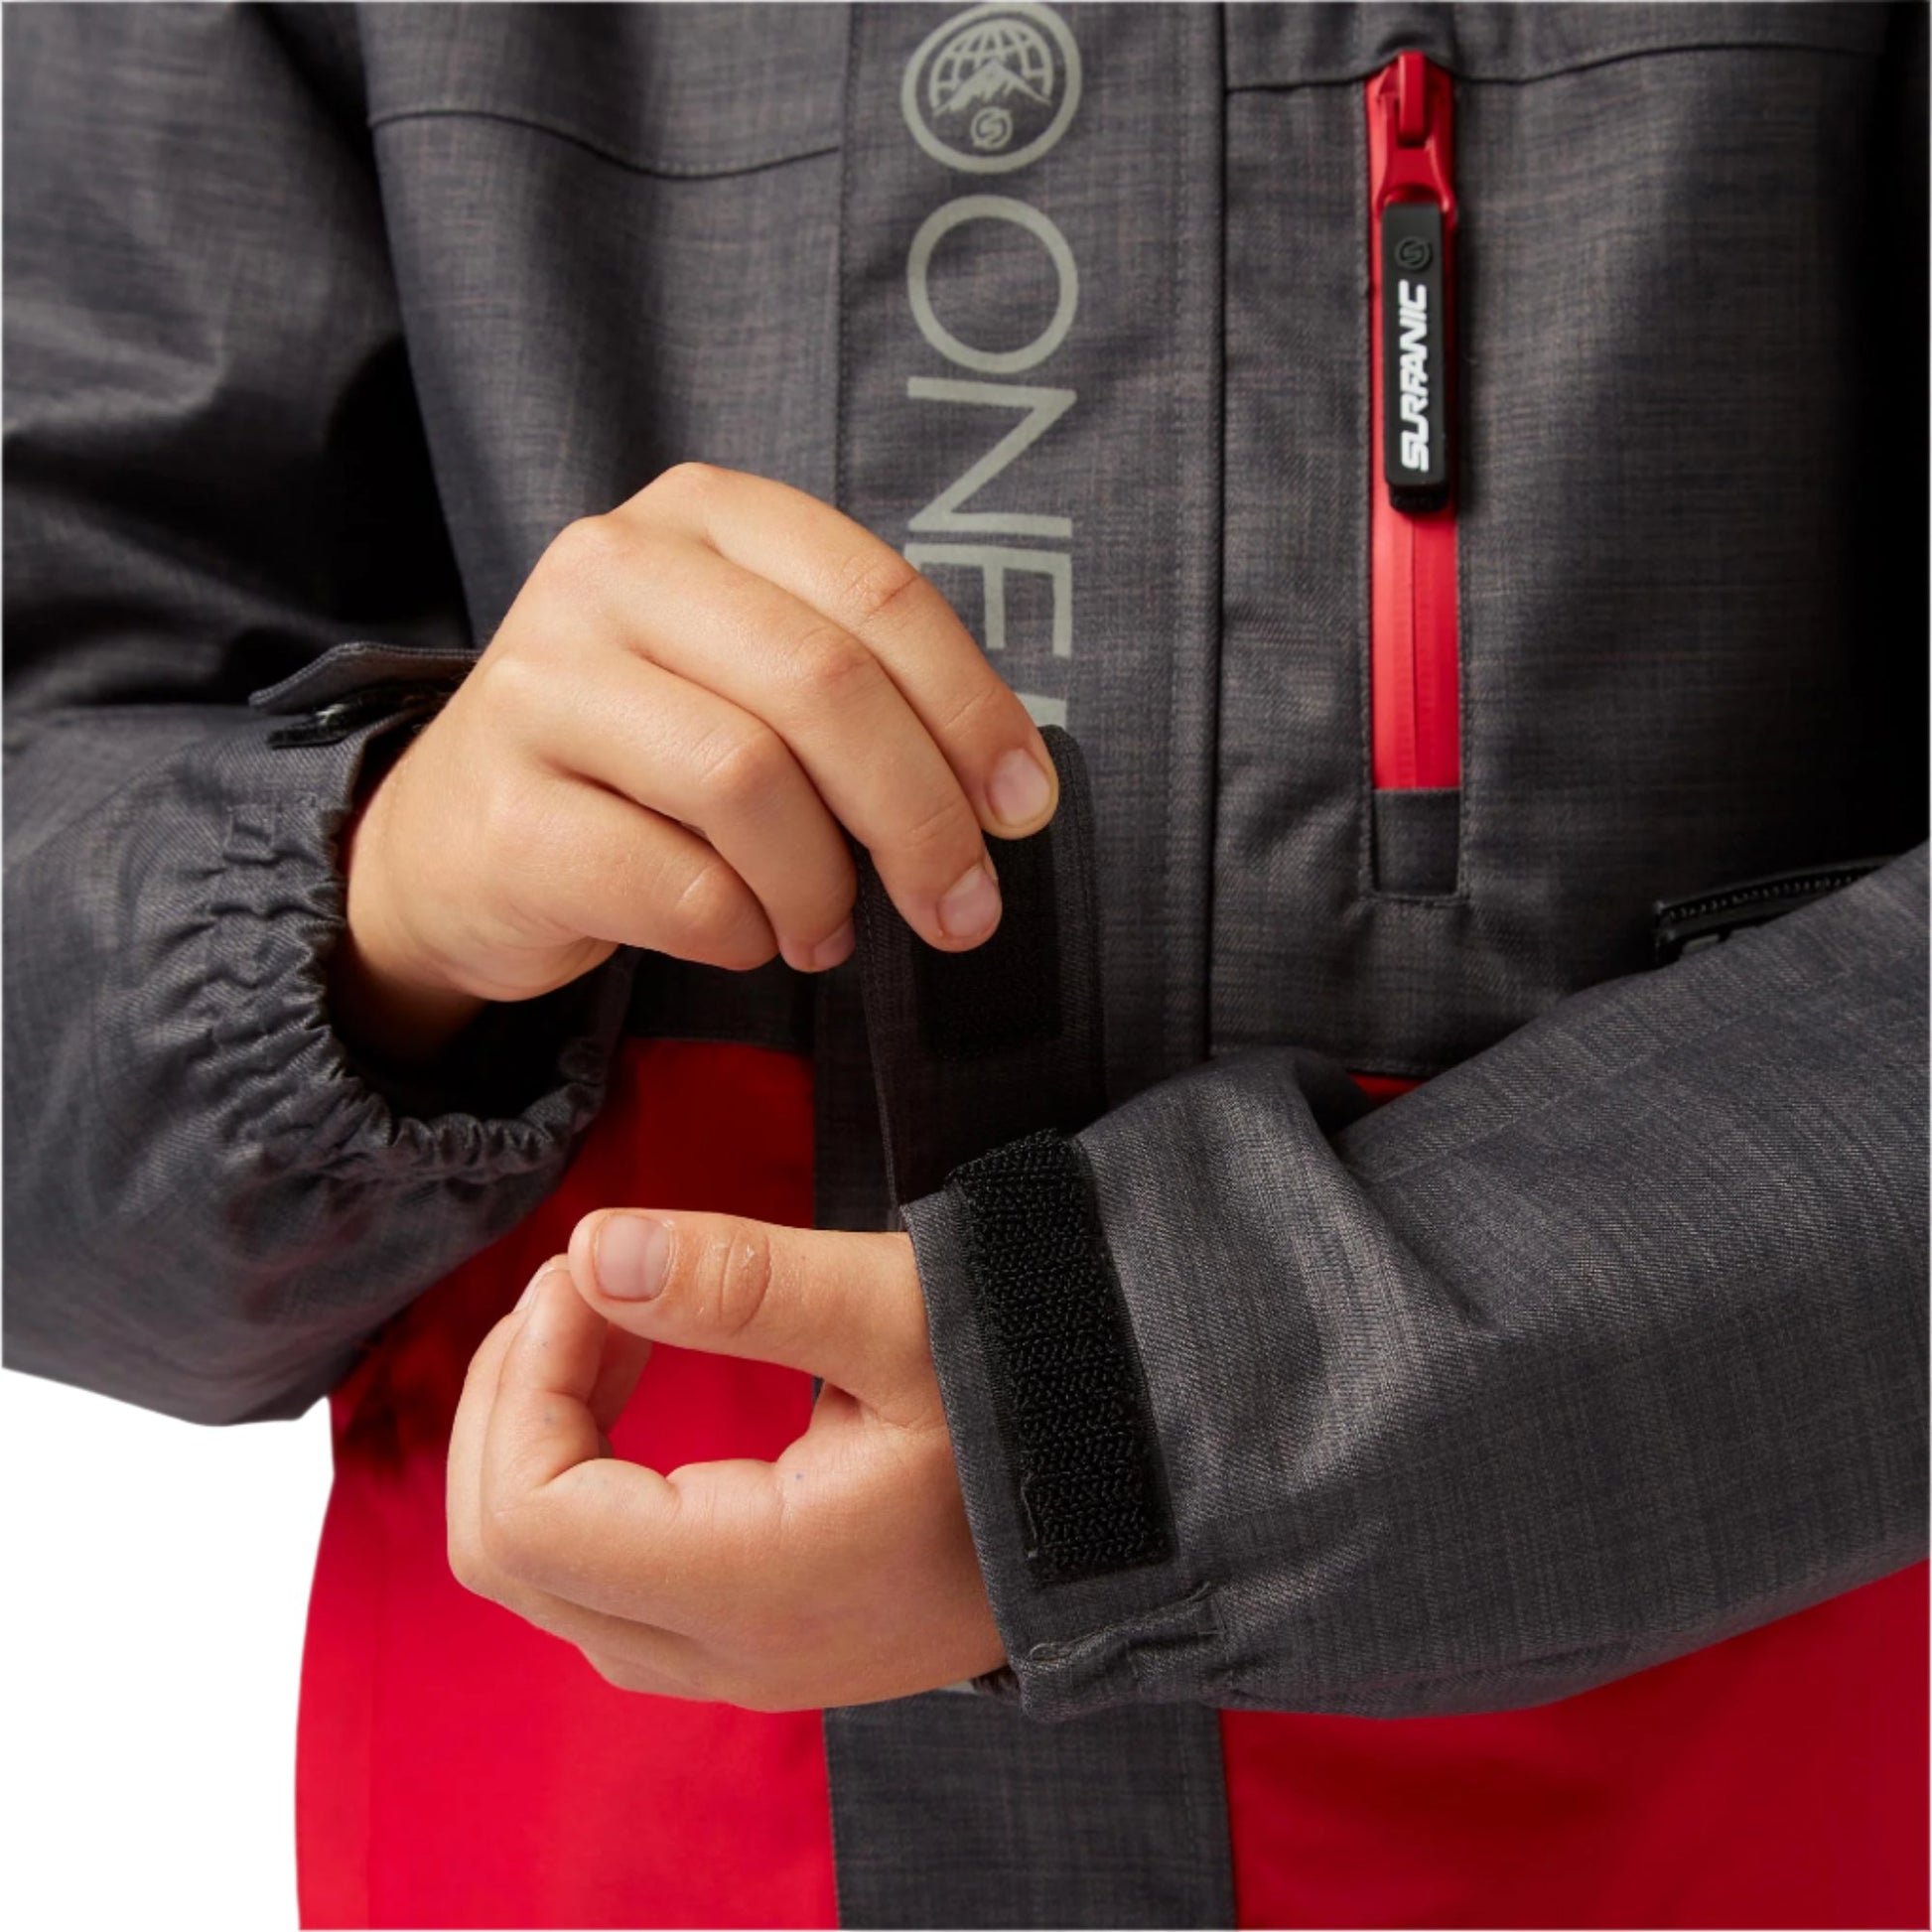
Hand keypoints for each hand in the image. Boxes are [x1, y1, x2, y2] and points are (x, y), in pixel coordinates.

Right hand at [333, 462, 1058, 1061]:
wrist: (454, 841)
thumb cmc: (641, 760)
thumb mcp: (744, 677)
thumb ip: (857, 691)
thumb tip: (1002, 793)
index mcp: (700, 517)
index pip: (876, 594)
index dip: (972, 709)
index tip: (1023, 808)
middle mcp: (609, 571)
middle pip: (822, 686)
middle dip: (920, 817)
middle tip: (961, 909)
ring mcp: (539, 684)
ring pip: (748, 783)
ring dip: (822, 887)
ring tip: (824, 930)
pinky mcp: (504, 812)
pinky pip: (680, 887)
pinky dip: (743, 936)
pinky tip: (745, 938)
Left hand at [445, 1209, 1008, 1710]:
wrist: (1143, 1480)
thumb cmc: (1042, 1392)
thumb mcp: (905, 1312)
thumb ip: (743, 1283)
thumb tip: (592, 1250)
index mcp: (764, 1586)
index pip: (534, 1517)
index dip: (531, 1374)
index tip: (588, 1269)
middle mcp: (735, 1654)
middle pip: (508, 1558)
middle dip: (514, 1399)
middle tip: (582, 1282)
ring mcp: (743, 1661)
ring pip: (545, 1578)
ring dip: (540, 1436)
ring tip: (608, 1315)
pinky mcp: (758, 1637)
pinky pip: (602, 1580)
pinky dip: (582, 1474)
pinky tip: (638, 1377)